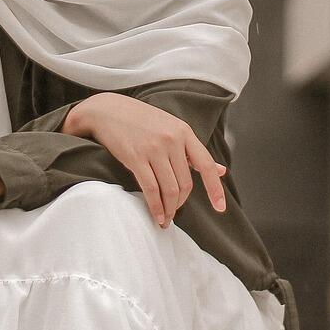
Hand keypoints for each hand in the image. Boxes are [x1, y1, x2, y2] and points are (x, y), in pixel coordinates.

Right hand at [62, 93, 226, 227]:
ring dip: (169, 210)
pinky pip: (150, 189)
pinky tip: (156, 216)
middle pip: (185, 183)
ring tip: (165, 219)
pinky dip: (155, 207)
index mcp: (184, 132)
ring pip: (169, 189)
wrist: (107, 110)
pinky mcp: (135, 157)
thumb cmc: (142, 120)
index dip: (215, 189)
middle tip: (174, 213)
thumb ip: (194, 151)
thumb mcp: (171, 128)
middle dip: (181, 203)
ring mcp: (153, 148)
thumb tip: (222, 170)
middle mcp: (171, 139)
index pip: (206, 165)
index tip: (221, 208)